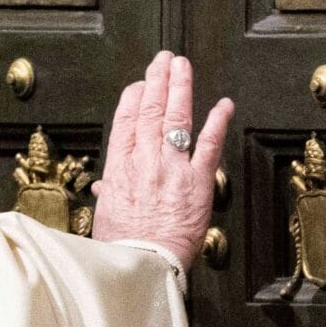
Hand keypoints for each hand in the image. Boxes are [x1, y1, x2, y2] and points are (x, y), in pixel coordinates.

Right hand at [91, 52, 233, 269]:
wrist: (142, 267)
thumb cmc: (121, 249)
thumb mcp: (104, 218)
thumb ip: (108, 196)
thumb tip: (102, 189)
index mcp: (118, 169)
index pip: (125, 121)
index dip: (133, 98)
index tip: (139, 85)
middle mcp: (143, 161)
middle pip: (150, 111)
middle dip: (157, 80)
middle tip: (163, 59)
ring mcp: (171, 169)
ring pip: (175, 118)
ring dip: (180, 88)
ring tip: (182, 65)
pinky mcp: (198, 182)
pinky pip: (209, 145)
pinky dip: (217, 122)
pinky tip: (223, 104)